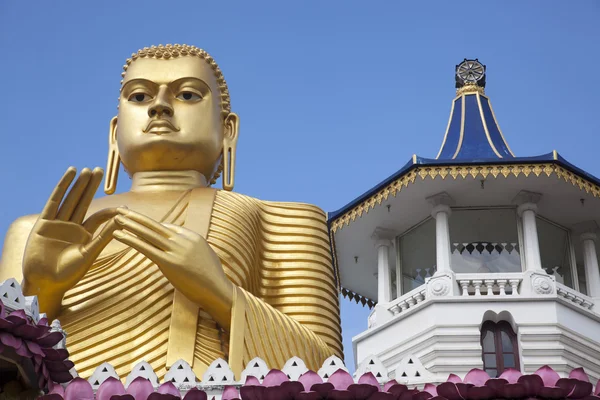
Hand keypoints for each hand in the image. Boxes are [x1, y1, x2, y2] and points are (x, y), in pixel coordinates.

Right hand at [22, 167, 120, 316]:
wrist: (45, 283)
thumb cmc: (69, 274)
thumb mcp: (89, 254)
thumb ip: (103, 237)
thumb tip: (121, 221)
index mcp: (85, 235)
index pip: (99, 217)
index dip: (110, 211)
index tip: (124, 206)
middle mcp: (72, 227)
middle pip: (83, 202)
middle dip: (91, 187)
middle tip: (100, 170)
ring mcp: (58, 223)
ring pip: (71, 199)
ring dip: (79, 184)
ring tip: (87, 170)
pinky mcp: (44, 222)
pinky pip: (54, 201)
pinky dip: (62, 187)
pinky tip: (70, 175)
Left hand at [112, 208, 233, 326]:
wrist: (219, 290)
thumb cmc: (212, 278)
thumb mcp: (205, 256)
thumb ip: (192, 249)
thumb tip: (182, 248)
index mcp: (192, 237)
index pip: (168, 227)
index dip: (151, 225)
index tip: (137, 220)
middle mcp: (184, 240)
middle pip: (156, 225)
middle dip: (137, 217)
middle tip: (122, 210)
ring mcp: (176, 250)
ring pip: (149, 233)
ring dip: (130, 225)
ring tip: (116, 218)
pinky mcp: (169, 263)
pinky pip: (146, 248)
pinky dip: (131, 240)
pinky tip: (120, 235)